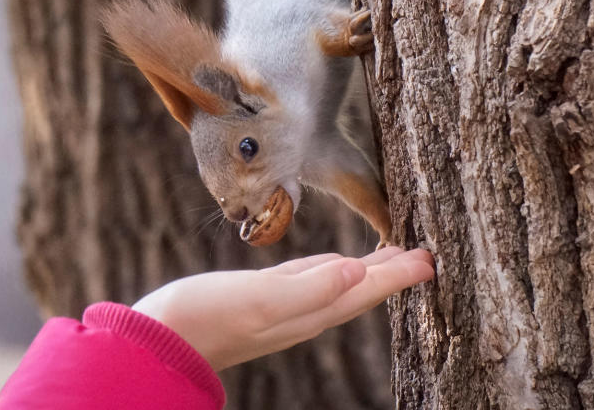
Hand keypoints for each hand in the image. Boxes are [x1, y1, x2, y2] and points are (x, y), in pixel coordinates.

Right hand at [132, 246, 434, 369]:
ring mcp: (286, 304)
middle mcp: (305, 310)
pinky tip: (341, 265)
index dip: (400, 274)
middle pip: (363, 289)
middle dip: (395, 272)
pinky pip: (317, 280)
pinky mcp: (267, 295)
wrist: (161, 338)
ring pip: (343, 285)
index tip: (431, 260)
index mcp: (310, 310)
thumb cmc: (206, 317)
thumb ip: (307, 288)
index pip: (367, 289)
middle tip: (425, 255)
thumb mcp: (261, 300)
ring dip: (372, 271)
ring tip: (396, 256)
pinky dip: (338, 270)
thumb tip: (356, 273)